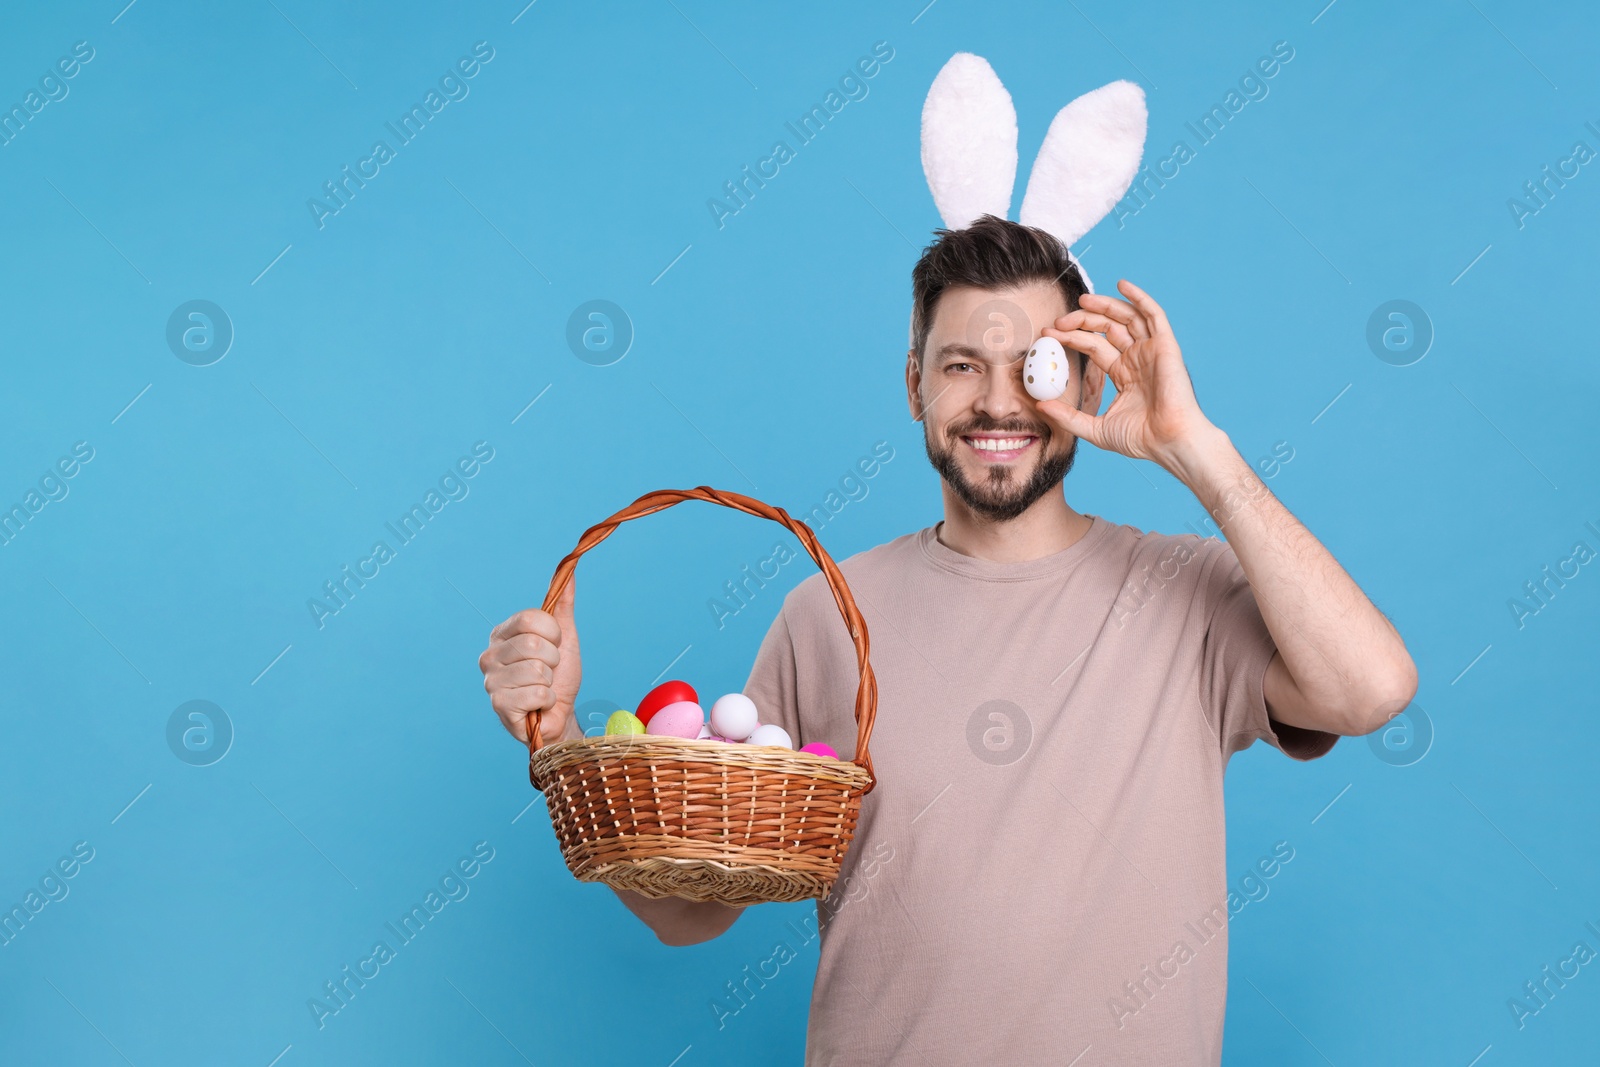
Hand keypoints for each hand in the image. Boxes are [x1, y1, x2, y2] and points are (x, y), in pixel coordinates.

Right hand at [478, 579, 581, 745]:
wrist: (559, 714)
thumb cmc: (558, 676)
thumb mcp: (564, 636)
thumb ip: (562, 604)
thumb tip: (569, 569)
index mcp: (502, 634)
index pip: (529, 618)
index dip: (552, 632)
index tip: (555, 644)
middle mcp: (490, 655)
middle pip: (534, 645)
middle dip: (553, 660)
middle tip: (548, 672)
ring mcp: (491, 681)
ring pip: (537, 670)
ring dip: (550, 682)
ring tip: (543, 688)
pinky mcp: (499, 705)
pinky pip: (538, 693)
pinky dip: (548, 700)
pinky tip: (539, 705)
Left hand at [1035, 279, 1217, 470]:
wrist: (1170, 443)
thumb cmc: (1141, 439)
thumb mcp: (1095, 429)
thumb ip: (1068, 416)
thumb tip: (1040, 405)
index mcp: (1124, 373)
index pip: (1093, 346)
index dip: (1071, 338)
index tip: (1048, 335)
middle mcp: (1137, 358)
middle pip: (1107, 328)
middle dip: (1082, 321)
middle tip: (1059, 321)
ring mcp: (1152, 350)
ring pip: (1126, 317)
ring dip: (1104, 305)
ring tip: (1082, 300)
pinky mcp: (1165, 346)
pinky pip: (1153, 315)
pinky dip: (1139, 297)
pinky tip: (1121, 284)